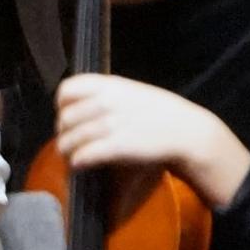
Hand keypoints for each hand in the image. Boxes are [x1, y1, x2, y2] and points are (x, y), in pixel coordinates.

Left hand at [50, 72, 249, 212]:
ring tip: (71, 156)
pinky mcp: (117, 147)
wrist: (187, 131)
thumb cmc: (159, 111)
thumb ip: (104, 95)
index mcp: (109, 86)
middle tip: (68, 140)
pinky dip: (78, 161)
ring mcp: (111, 124)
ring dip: (67, 151)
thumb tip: (78, 107)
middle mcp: (106, 103)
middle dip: (63, 132)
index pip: (67, 90)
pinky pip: (84, 155)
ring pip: (71, 139)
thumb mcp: (130, 92)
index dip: (61, 105)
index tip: (65, 114)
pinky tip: (80, 164)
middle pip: (65, 119)